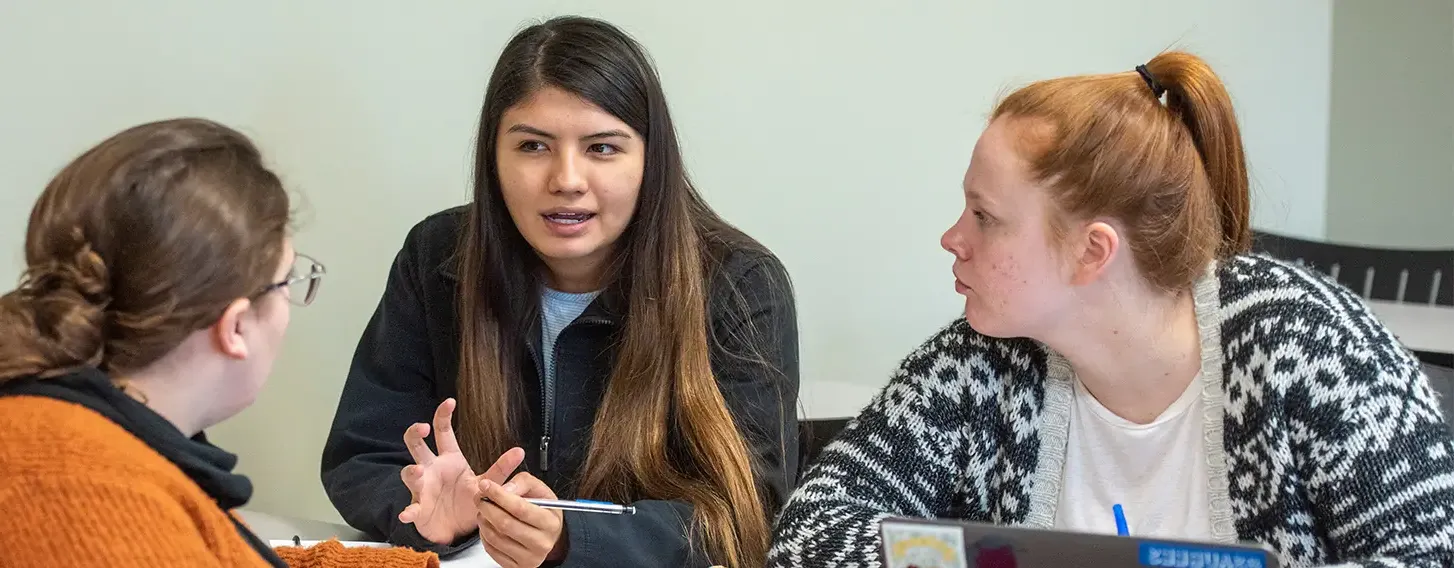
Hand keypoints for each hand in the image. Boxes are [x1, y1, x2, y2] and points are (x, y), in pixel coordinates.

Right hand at [397, 397, 525, 544]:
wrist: (457, 529)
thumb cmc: (467, 500)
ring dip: (412, 471)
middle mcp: (432, 469)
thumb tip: (520, 451)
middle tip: (422, 428)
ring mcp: (422, 488)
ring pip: (410, 473)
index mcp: (450, 459)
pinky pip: (411, 509)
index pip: (443, 432)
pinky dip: (408, 511)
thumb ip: (501, 469)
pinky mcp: (418, 509)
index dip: (443, 415)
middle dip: (415, 433)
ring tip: (417, 470)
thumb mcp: (486, 482)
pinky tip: (408, 514)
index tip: (449, 402)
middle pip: (417, 445)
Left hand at [476, 472, 566, 567]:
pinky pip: (492, 550)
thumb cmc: (544, 510)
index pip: (520, 508)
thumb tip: (503, 489)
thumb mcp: (539, 490)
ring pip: (495, 538)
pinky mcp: (516, 566)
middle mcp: (541, 543)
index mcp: (550, 523)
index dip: (499, 495)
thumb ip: (522, 483)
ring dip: (483, 521)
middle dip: (487, 507)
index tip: (486, 485)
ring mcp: (528, 558)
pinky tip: (488, 525)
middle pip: (505, 524)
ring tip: (484, 510)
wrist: (550, 535)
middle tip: (479, 497)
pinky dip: (484, 535)